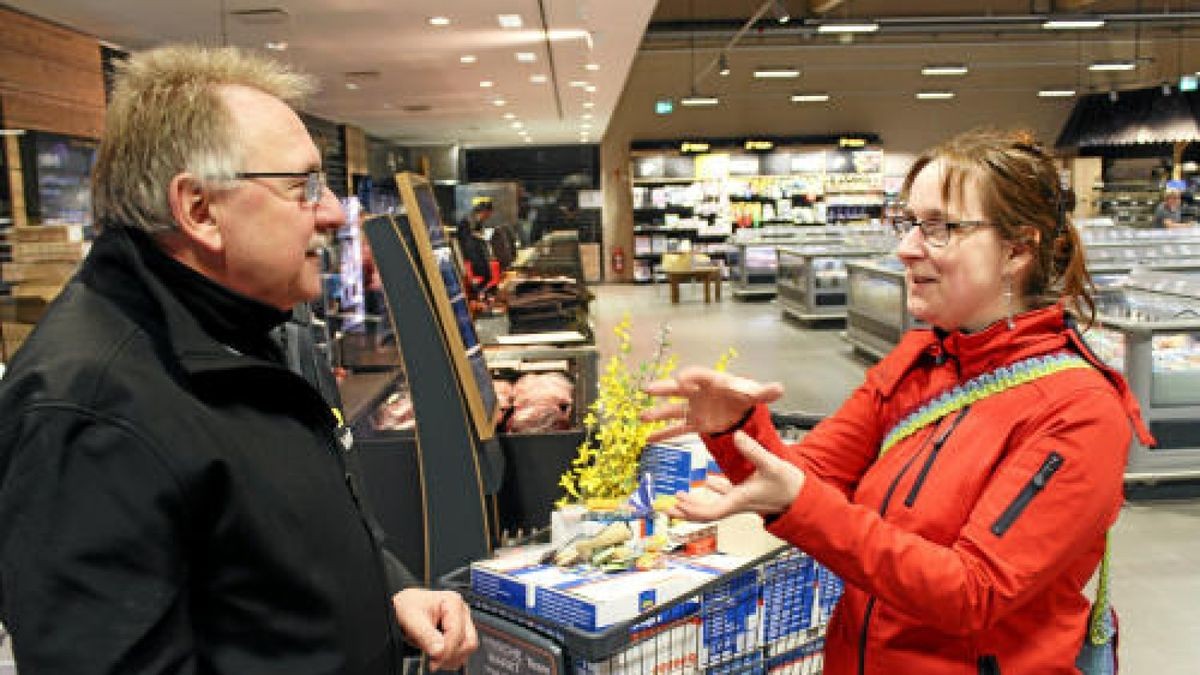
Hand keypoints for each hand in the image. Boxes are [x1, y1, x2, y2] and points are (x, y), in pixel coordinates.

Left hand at [392, 588, 477, 670]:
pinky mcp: (459, 634)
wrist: (402, 607)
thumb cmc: (406, 607)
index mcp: (453, 602)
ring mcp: (462, 623)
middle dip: (451, 655)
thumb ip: (426, 636)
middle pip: (469, 641)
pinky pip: (462, 652)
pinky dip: (450, 659)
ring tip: (433, 659)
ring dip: (451, 658)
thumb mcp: (412, 620)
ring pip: (467, 649)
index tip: (433, 661)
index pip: (458, 633)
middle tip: (434, 663)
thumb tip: (439, 652)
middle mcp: (461, 612)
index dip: (446, 650)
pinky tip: (437, 657)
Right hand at [642, 366, 783, 441]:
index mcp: (712, 381)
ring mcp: (693, 408)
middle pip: (678, 388)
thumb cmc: (743, 397)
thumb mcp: (754, 395)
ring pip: (673, 410)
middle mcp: (698, 392)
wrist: (740, 411)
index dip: (690, 377)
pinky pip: (676, 428)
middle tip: (648, 389)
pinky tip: (649, 438)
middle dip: (664, 388)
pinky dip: (664, 433)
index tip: (681, 380)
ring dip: (658, 414)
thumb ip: (764, 392)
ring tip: (642, 418)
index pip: (698, 375)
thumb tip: (779, 388)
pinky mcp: (694, 422)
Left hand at [667, 432, 803, 520]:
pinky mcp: (748, 493)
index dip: (693, 510)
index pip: (711, 512)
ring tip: (680, 497)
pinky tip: (709, 481)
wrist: (807, 498)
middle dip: (687, 510)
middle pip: (707, 512)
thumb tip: (737, 436)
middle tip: (668, 506)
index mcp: (740, 500)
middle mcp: (738, 502)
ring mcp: (742, 499)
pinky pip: (727, 494)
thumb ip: (753, 451)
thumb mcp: (772, 465)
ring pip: (715, 504)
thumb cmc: (791, 487)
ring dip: (697, 501)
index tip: (677, 504)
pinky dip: (715, 489)